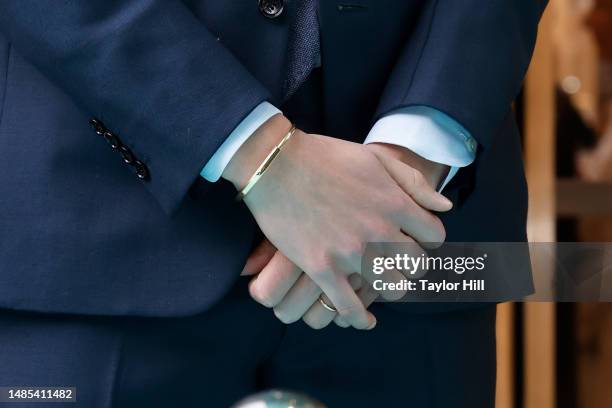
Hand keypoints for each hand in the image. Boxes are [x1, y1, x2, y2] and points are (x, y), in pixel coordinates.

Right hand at [224, 114, 451, 329]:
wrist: (275, 163)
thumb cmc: (325, 156)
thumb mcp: (375, 158)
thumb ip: (413, 181)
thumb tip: (446, 206)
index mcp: (394, 202)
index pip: (434, 237)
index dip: (427, 240)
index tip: (414, 239)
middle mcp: (378, 230)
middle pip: (417, 266)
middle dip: (411, 265)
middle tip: (398, 262)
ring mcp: (350, 252)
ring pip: (391, 289)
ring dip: (389, 288)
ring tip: (381, 283)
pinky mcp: (321, 268)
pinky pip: (349, 306)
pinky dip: (360, 318)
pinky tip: (364, 319)